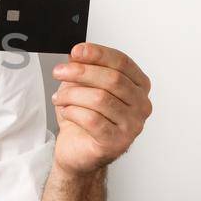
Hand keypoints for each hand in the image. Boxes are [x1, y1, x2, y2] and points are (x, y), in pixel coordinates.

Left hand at [50, 42, 151, 176]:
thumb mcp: (83, 86)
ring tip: (60, 98)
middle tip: (59, 72)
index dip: (98, 54)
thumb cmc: (85, 117)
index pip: (122, 63)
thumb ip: (84, 68)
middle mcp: (141, 105)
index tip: (77, 51)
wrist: (78, 149)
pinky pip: (92, 120)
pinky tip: (67, 112)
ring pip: (100, 99)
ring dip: (72, 95)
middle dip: (80, 72)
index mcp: (138, 86)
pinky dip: (73, 112)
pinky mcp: (117, 142)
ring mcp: (132, 125)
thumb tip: (78, 54)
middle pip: (113, 79)